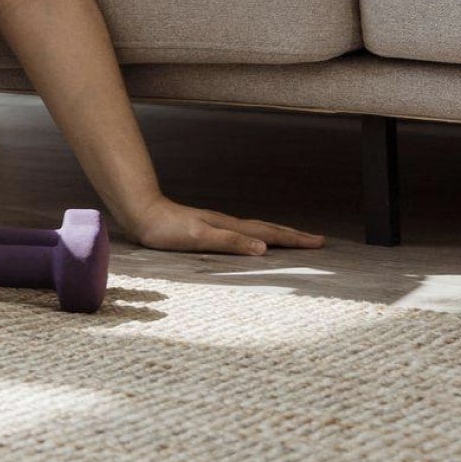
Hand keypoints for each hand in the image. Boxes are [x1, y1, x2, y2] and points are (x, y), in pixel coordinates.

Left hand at [123, 196, 323, 255]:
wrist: (142, 213)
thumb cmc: (166, 229)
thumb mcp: (199, 238)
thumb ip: (231, 242)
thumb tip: (264, 248)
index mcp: (230, 227)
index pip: (270, 233)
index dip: (294, 239)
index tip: (319, 242)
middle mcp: (228, 224)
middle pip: (268, 229)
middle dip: (294, 235)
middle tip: (318, 240)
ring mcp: (219, 226)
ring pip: (256, 230)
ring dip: (278, 235)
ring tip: (294, 239)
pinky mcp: (207, 230)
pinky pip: (242, 234)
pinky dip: (257, 237)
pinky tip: (253, 242)